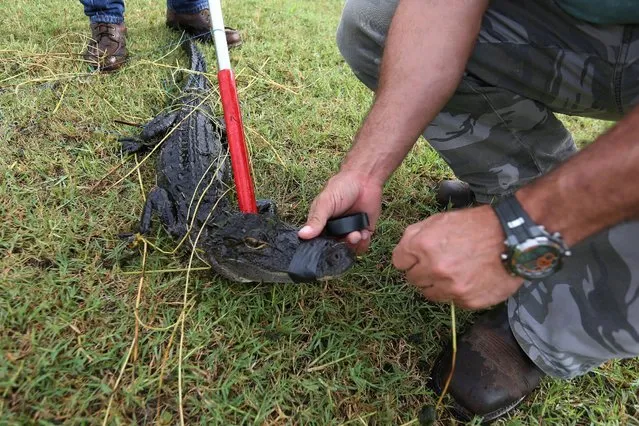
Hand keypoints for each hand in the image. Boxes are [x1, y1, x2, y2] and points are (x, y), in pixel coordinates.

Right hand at [298, 170, 381, 252]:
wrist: (364, 179)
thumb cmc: (340, 188)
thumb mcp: (325, 203)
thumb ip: (316, 220)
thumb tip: (302, 235)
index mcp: (321, 225)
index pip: (316, 243)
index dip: (320, 248)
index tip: (325, 247)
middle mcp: (334, 231)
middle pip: (334, 249)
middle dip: (339, 247)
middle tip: (345, 237)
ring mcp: (349, 232)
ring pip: (348, 249)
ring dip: (353, 244)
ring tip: (356, 233)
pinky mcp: (363, 232)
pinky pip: (362, 246)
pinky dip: (363, 242)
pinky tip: (363, 232)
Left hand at [392, 205, 522, 309]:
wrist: (512, 238)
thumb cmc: (475, 226)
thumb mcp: (439, 220)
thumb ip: (414, 235)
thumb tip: (402, 253)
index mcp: (422, 245)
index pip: (398, 262)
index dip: (409, 258)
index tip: (418, 257)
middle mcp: (434, 269)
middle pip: (412, 280)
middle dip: (422, 271)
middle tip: (440, 263)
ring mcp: (451, 288)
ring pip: (430, 294)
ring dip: (438, 285)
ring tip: (456, 271)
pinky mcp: (467, 301)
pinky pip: (452, 302)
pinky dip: (458, 293)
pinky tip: (470, 279)